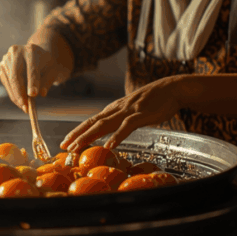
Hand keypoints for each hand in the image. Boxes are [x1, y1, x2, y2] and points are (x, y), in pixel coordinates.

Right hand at [0, 43, 70, 112]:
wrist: (35, 54)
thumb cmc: (45, 64)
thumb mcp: (52, 70)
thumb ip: (48, 81)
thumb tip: (42, 93)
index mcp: (31, 50)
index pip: (32, 68)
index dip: (32, 82)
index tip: (33, 95)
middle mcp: (16, 52)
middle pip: (16, 75)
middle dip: (20, 93)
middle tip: (26, 107)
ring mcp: (6, 59)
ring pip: (9, 81)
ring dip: (16, 96)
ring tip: (25, 108)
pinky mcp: (2, 66)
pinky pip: (6, 83)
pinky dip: (13, 94)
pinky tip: (20, 101)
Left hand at [60, 76, 184, 151]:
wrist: (172, 88)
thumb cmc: (153, 101)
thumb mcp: (132, 110)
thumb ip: (120, 118)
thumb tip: (110, 130)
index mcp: (114, 109)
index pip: (91, 121)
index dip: (77, 131)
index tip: (65, 142)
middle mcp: (117, 109)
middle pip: (92, 123)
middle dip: (76, 135)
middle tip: (63, 147)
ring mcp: (128, 111)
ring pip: (104, 124)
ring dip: (89, 136)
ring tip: (77, 147)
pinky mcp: (141, 114)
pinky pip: (126, 126)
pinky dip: (117, 136)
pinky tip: (109, 146)